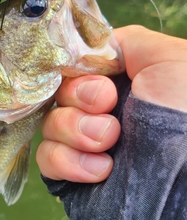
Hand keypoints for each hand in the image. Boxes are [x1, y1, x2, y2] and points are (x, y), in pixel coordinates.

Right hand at [36, 25, 186, 181]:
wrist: (185, 178)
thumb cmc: (184, 110)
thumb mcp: (168, 58)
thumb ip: (126, 41)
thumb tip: (88, 51)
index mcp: (120, 83)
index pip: (75, 66)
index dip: (78, 70)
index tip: (102, 83)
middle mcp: (100, 111)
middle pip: (59, 93)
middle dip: (78, 98)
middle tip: (106, 108)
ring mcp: (85, 144)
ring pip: (49, 124)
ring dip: (74, 130)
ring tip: (108, 143)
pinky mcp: (73, 175)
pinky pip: (47, 158)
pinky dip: (67, 161)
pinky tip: (101, 169)